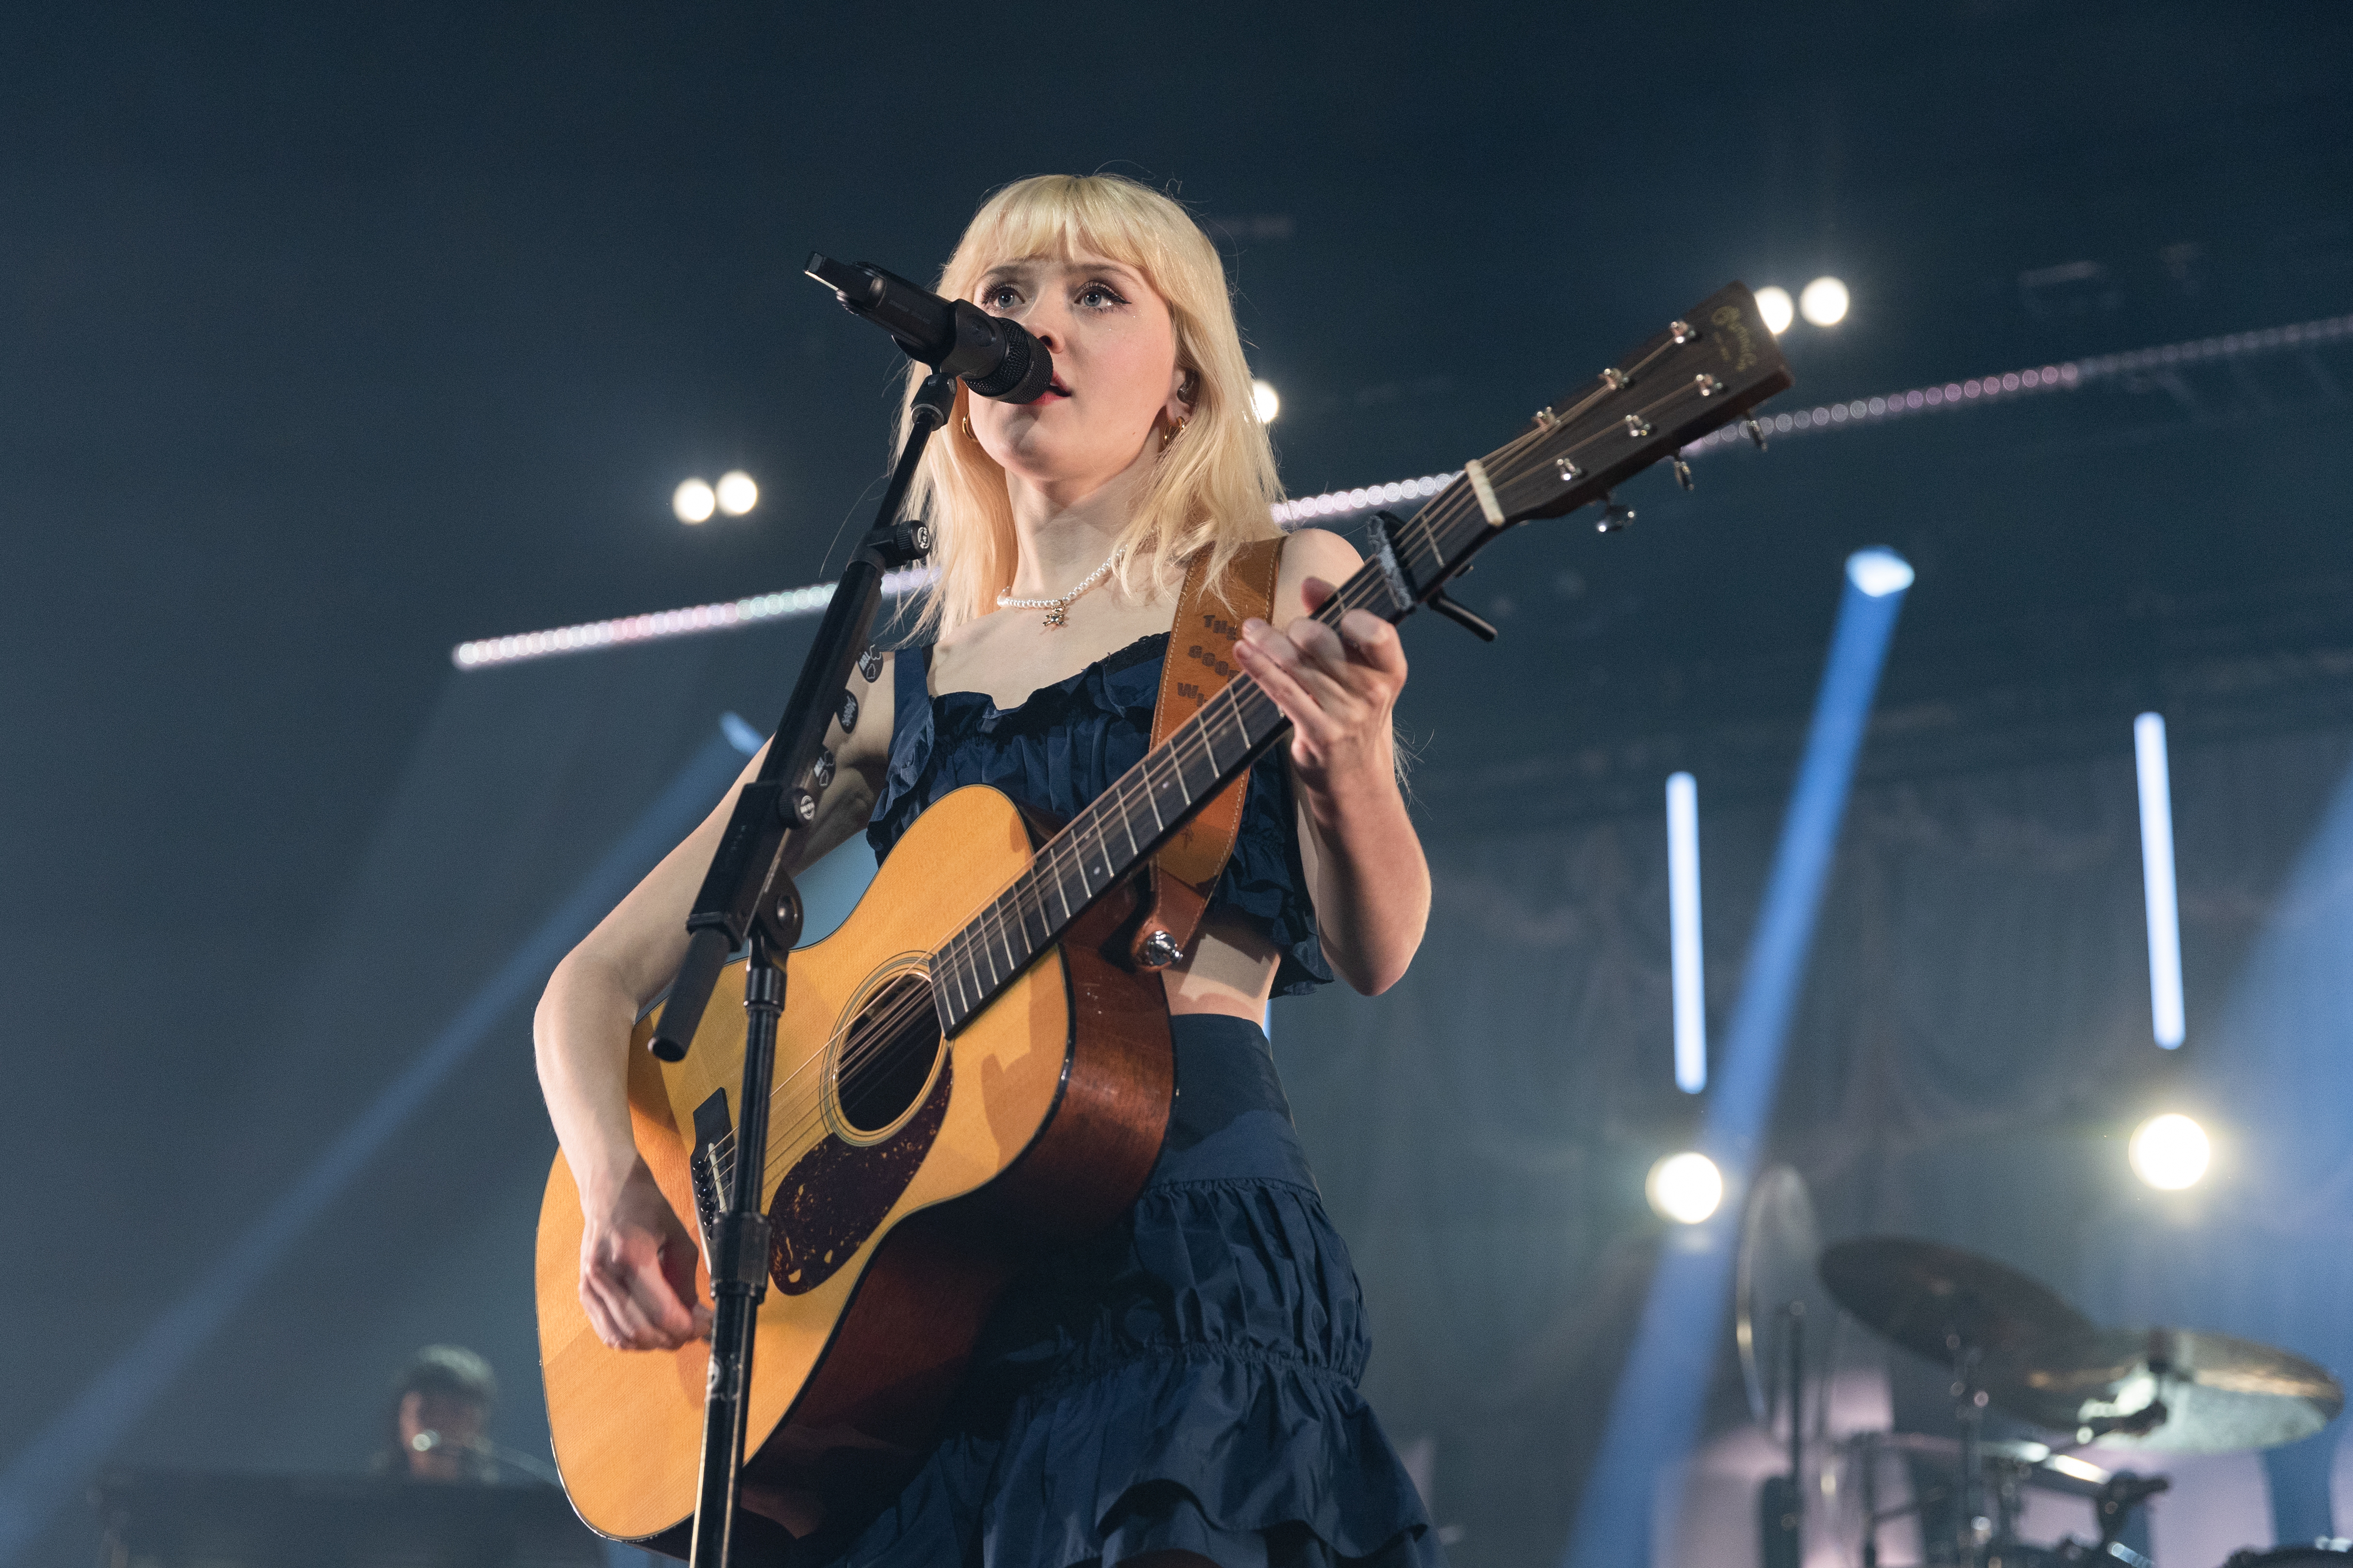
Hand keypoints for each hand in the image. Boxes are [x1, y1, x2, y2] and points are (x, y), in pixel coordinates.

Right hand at [579, 1159, 711, 1349]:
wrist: (609, 1190)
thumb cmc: (644, 1207)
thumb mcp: (678, 1237)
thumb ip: (686, 1279)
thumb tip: (694, 1315)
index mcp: (631, 1255)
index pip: (661, 1311)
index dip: (687, 1327)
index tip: (705, 1325)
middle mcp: (605, 1274)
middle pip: (641, 1330)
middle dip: (672, 1339)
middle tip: (693, 1331)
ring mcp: (590, 1286)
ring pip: (622, 1337)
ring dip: (652, 1343)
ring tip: (673, 1332)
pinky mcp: (584, 1292)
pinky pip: (606, 1331)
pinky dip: (630, 1339)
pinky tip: (649, 1331)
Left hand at [1233, 576, 1407, 802]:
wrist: (1355, 778)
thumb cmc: (1354, 713)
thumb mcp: (1360, 671)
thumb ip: (1339, 623)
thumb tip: (1311, 583)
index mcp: (1390, 669)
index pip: (1378, 632)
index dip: (1351, 614)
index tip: (1325, 602)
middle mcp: (1372, 691)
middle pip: (1323, 642)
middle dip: (1296, 629)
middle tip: (1284, 632)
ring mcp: (1346, 715)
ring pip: (1296, 664)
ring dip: (1266, 642)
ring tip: (1251, 630)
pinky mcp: (1318, 732)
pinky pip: (1281, 691)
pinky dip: (1258, 667)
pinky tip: (1243, 652)